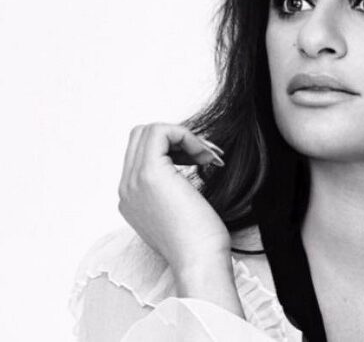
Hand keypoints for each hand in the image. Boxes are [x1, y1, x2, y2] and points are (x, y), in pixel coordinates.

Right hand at [117, 123, 228, 274]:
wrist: (199, 261)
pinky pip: (161, 132)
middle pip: (141, 136)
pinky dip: (187, 136)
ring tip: (209, 157)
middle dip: (177, 137)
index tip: (201, 160)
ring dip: (184, 136)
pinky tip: (206, 156)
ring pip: (149, 130)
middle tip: (205, 155)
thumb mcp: (180, 210)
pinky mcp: (149, 174)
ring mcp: (133, 181)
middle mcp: (126, 188)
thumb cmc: (200, 241)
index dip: (173, 148)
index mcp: (131, 197)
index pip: (141, 152)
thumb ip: (171, 189)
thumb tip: (188, 162)